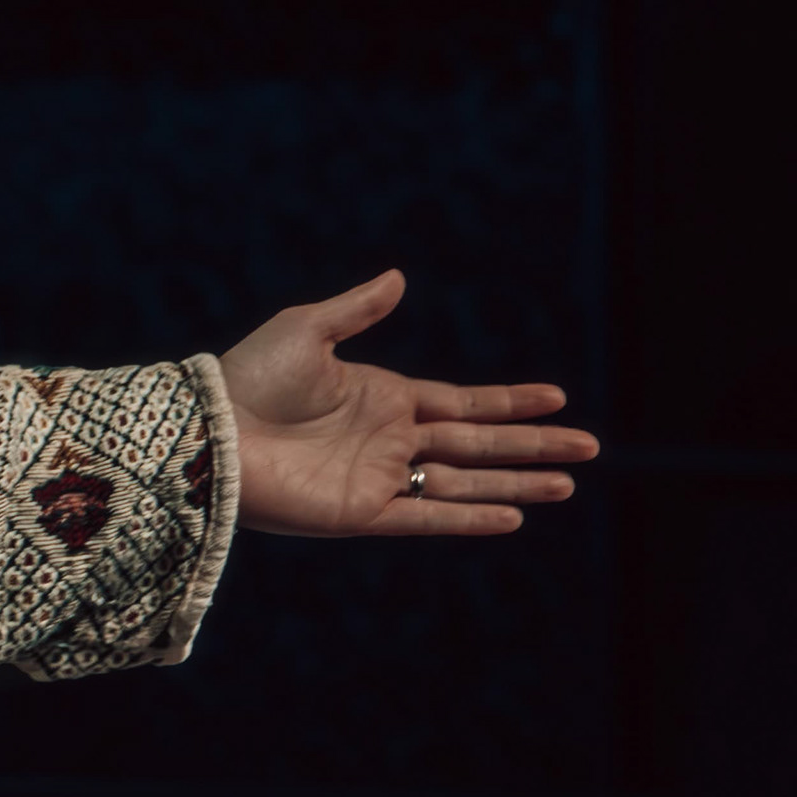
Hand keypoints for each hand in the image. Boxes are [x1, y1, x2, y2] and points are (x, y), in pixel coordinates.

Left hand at [218, 269, 595, 537]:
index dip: (511, 402)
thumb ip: (357, 308)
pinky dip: (469, 518)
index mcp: (384, 396)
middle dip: (533, 444)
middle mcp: (390, 439)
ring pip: (463, 483)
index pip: (463, 403)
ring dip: (516, 483)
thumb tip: (399, 278)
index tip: (557, 398)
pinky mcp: (360, 512)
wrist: (208, 433)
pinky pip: (426, 517)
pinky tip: (512, 515)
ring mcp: (378, 478)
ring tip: (568, 485)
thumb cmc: (250, 378)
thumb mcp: (307, 330)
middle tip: (589, 447)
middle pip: (478, 444)